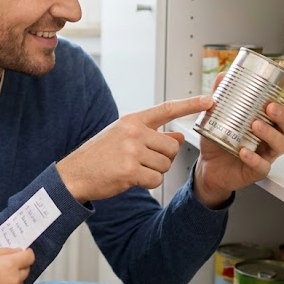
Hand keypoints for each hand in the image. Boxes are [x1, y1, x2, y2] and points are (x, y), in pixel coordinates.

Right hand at [0, 247, 34, 283]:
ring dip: (13, 279)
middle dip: (19, 266)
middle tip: (5, 266)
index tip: (22, 254)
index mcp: (10, 264)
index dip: (26, 253)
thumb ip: (6, 251)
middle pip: (26, 269)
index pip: (30, 256)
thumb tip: (19, 251)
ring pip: (20, 282)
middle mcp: (15, 279)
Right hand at [56, 96, 213, 202]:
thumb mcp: (124, 137)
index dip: (190, 104)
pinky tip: (131, 179)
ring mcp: (131, 151)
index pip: (167, 109)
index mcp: (132, 120)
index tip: (209, 100)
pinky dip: (147, 183)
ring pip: (165, 165)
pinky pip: (155, 179)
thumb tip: (177, 134)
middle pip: (172, 146)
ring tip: (133, 168)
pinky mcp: (129, 171)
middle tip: (144, 161)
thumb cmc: (99, 155)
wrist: (74, 174)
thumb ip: (151, 135)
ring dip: (154, 172)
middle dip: (164, 158)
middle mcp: (133, 132)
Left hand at [194, 72, 283, 206]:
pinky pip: (262, 166)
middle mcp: (273, 138)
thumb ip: (223, 96)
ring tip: (255, 125)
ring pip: (280, 145)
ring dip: (270, 134)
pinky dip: (254, 158)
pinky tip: (244, 151)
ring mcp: (267, 155)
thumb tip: (223, 74)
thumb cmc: (221, 138)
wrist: (209, 166)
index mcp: (271, 123)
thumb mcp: (219, 115)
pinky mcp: (257, 170)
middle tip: (270, 108)